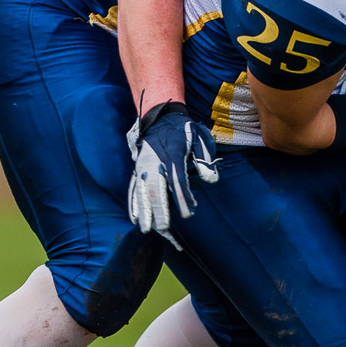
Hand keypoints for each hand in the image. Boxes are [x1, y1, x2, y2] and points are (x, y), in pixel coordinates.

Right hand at [126, 102, 218, 246]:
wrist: (160, 117)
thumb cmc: (184, 130)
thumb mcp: (199, 138)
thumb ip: (205, 158)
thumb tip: (212, 180)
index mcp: (172, 154)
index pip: (177, 179)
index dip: (182, 197)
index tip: (188, 213)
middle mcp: (154, 162)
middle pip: (155, 188)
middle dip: (159, 209)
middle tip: (164, 228)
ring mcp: (143, 166)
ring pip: (141, 191)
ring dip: (143, 211)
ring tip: (147, 229)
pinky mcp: (137, 169)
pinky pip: (133, 188)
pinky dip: (133, 203)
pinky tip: (135, 219)